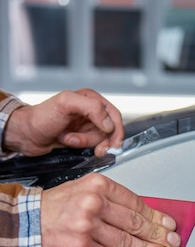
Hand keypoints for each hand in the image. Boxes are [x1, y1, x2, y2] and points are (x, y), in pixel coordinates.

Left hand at [3, 88, 123, 156]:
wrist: (27, 135)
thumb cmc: (41, 117)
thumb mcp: (66, 103)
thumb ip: (91, 108)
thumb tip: (109, 123)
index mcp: (90, 99)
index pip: (114, 115)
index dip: (115, 130)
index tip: (111, 143)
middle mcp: (91, 112)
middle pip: (109, 130)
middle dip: (97, 140)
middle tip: (90, 146)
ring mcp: (86, 126)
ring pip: (100, 140)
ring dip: (84, 142)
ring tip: (68, 138)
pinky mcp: (82, 138)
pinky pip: (91, 147)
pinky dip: (81, 147)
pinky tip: (69, 142)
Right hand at [40, 174, 181, 246]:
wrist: (28, 221)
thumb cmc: (58, 207)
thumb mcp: (86, 190)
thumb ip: (113, 201)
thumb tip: (144, 217)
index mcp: (98, 186)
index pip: (136, 202)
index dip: (156, 216)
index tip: (168, 223)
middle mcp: (94, 204)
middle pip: (135, 223)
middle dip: (158, 235)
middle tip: (171, 242)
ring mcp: (87, 227)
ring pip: (127, 242)